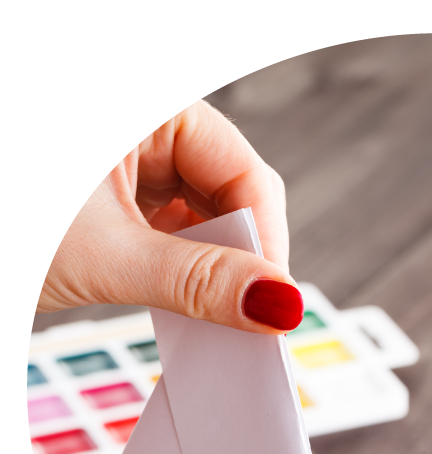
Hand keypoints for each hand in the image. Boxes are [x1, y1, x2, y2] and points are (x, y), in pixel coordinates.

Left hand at [41, 101, 302, 332]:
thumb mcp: (103, 256)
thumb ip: (199, 281)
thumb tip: (280, 306)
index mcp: (152, 109)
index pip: (245, 170)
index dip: (267, 240)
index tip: (275, 304)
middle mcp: (146, 126)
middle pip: (229, 191)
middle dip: (239, 257)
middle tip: (245, 318)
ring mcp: (130, 157)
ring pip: (203, 212)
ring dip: (209, 265)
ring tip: (205, 312)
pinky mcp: (114, 191)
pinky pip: (171, 225)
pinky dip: (178, 264)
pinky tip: (177, 296)